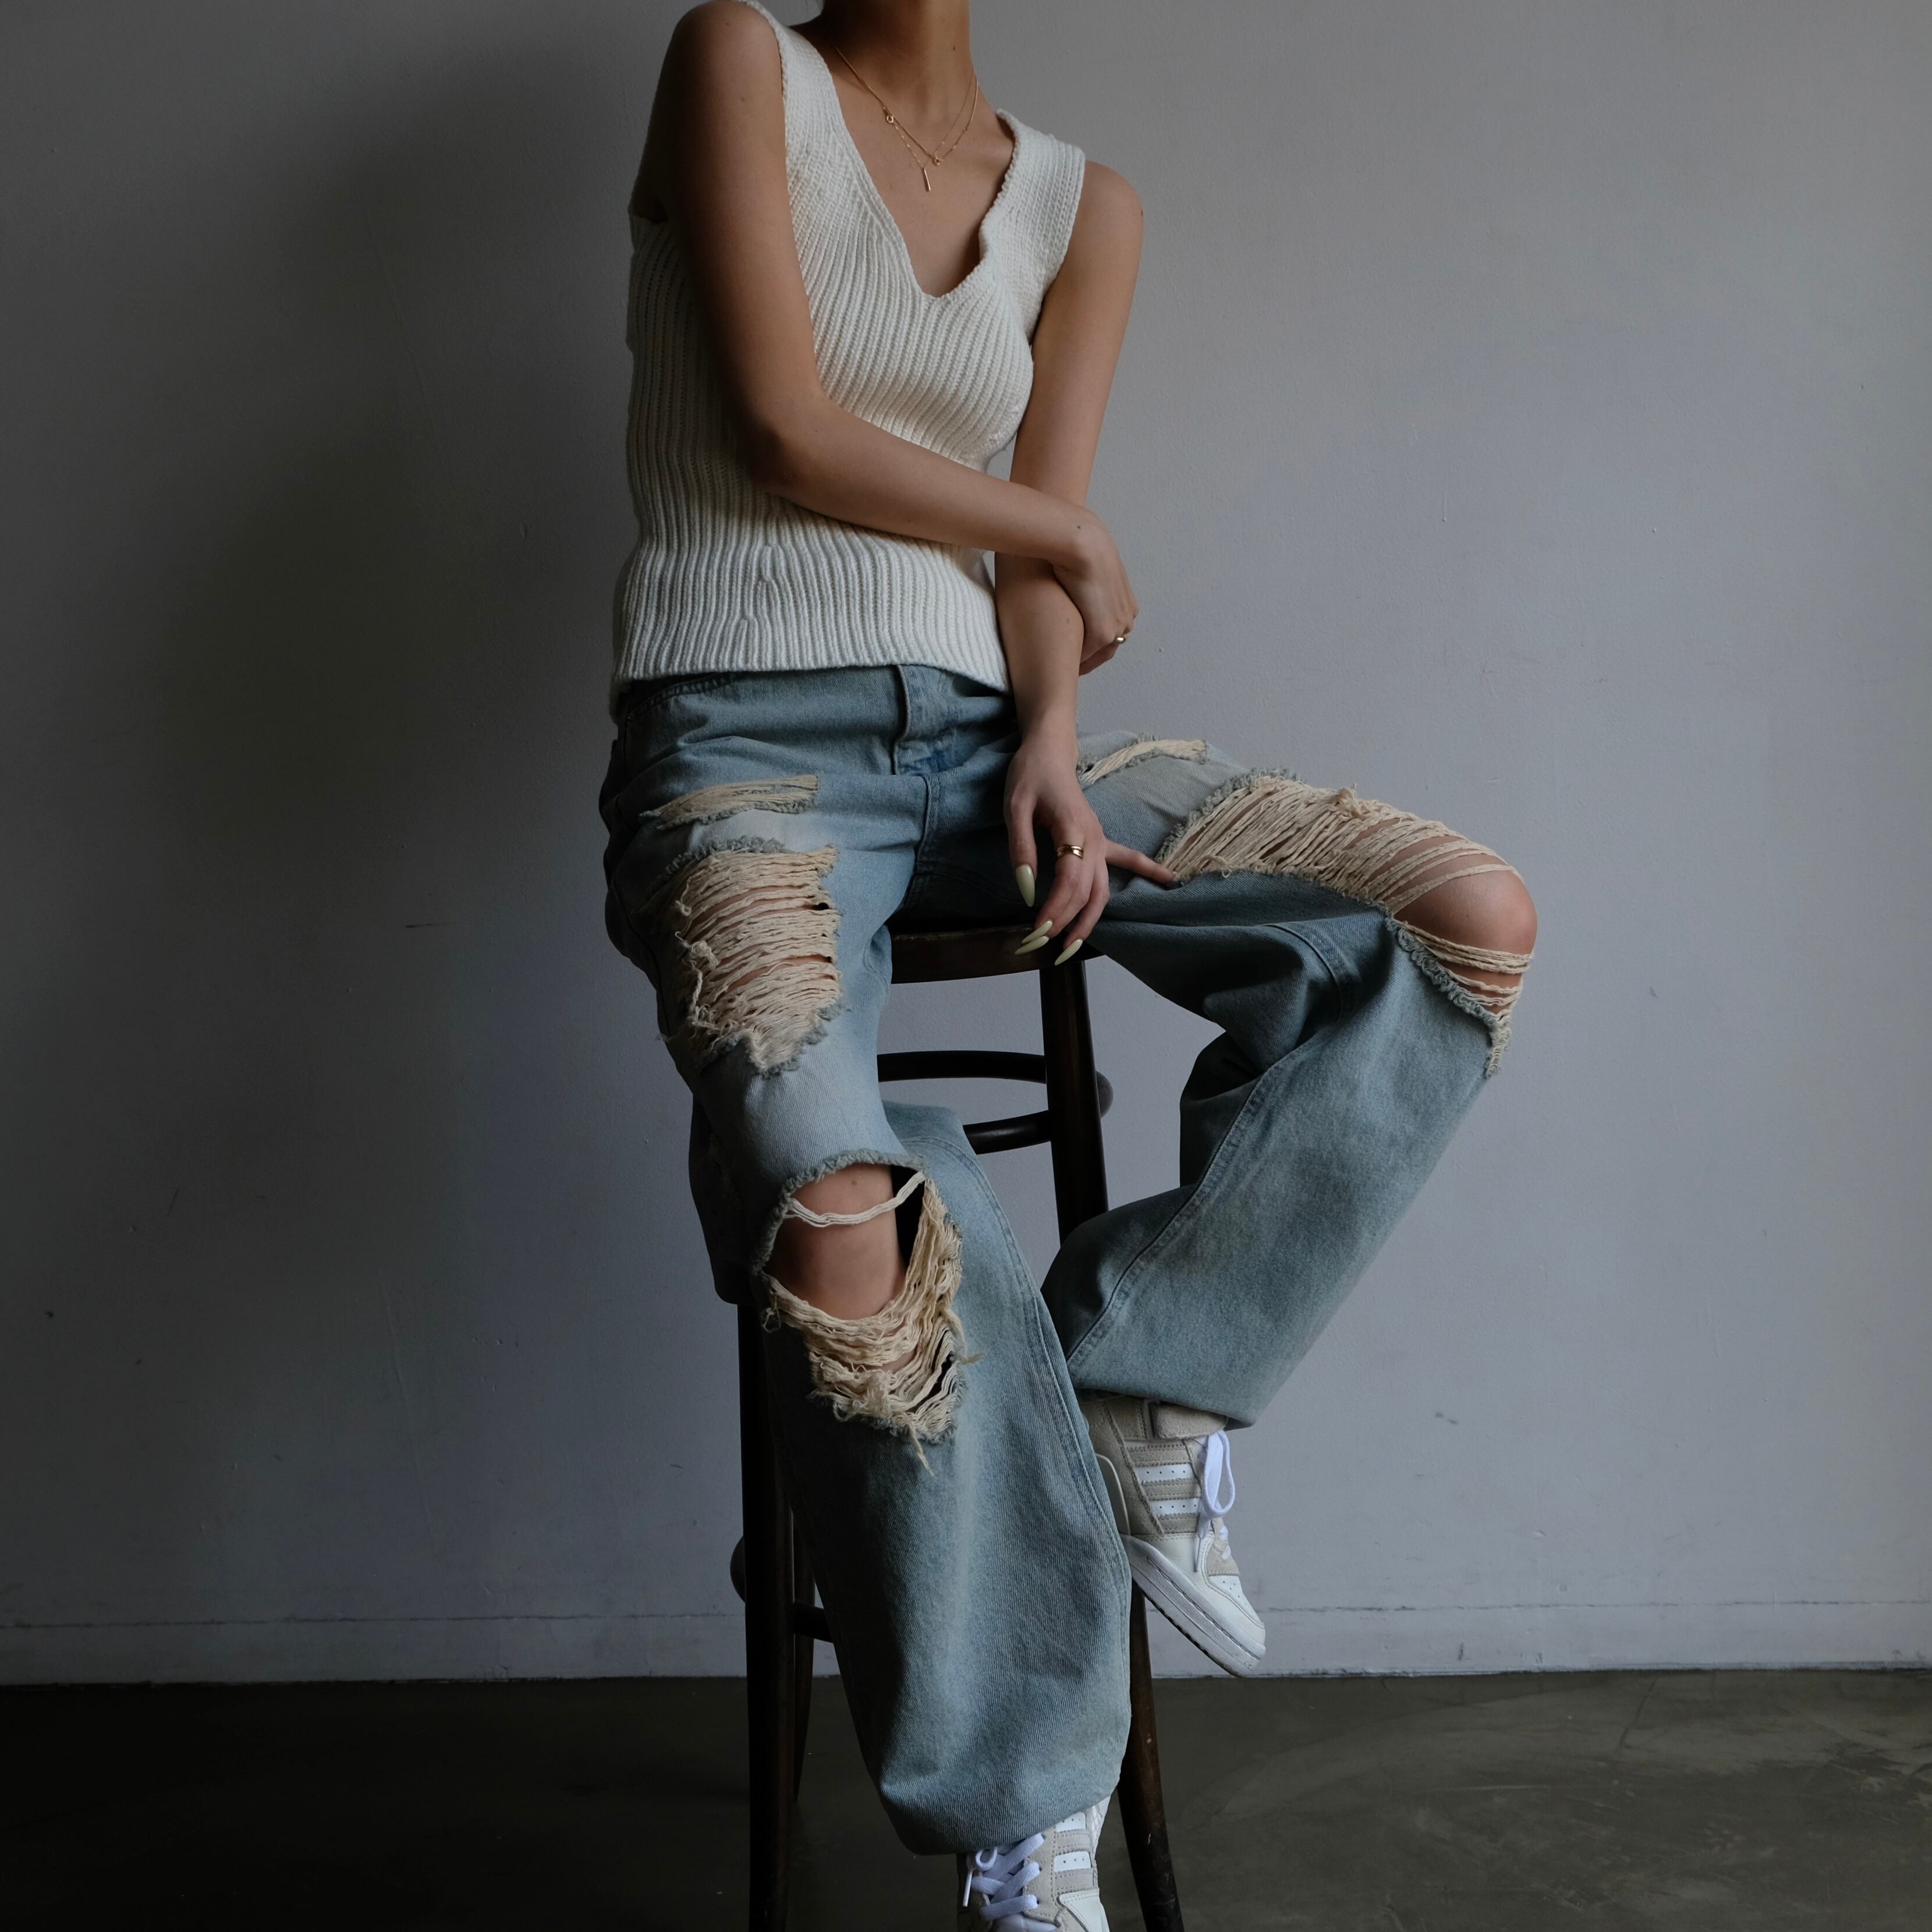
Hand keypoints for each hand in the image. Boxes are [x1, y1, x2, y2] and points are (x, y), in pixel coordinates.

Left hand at [1004, 731, 1175, 961]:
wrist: (1049, 752)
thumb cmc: (1030, 776)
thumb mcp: (1014, 808)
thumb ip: (1021, 849)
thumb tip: (1027, 890)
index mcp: (1072, 830)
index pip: (1069, 881)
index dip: (1055, 910)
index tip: (1037, 931)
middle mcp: (1094, 839)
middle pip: (1087, 893)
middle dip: (1067, 924)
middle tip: (1043, 947)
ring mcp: (1101, 840)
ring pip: (1103, 889)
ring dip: (1091, 920)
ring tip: (1073, 947)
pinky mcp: (1101, 840)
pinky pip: (1128, 859)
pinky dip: (1149, 871)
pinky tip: (1169, 881)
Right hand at [1051, 517, 1137, 665]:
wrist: (1082, 543)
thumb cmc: (1080, 545)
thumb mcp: (1090, 566)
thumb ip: (1086, 580)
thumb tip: (1071, 578)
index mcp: (1126, 602)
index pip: (1110, 632)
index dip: (1092, 642)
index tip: (1076, 649)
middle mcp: (1126, 617)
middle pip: (1107, 648)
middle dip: (1089, 657)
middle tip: (1069, 665)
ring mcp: (1116, 627)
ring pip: (1097, 654)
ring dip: (1081, 661)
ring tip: (1061, 666)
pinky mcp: (1101, 633)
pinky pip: (1086, 656)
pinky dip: (1073, 662)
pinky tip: (1056, 662)